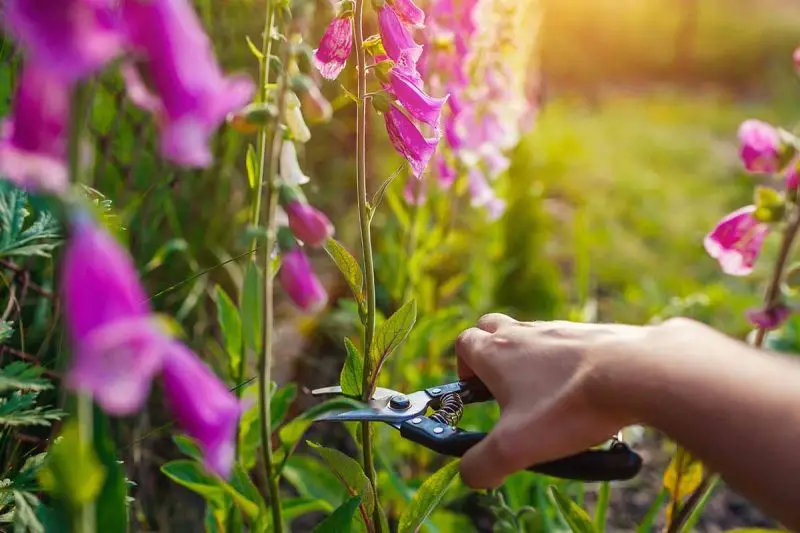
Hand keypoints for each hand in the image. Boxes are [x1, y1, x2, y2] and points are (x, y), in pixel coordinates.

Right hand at [455, 313, 651, 487]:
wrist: (636, 373)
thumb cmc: (568, 406)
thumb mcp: (516, 447)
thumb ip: (482, 464)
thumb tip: (469, 474)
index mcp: (497, 352)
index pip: (464, 343)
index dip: (463, 367)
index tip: (473, 392)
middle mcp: (525, 333)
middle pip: (493, 327)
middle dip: (490, 353)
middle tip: (503, 388)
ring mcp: (561, 329)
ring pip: (533, 336)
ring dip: (531, 360)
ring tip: (548, 399)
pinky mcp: (593, 334)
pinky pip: (571, 344)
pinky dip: (568, 363)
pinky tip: (584, 392)